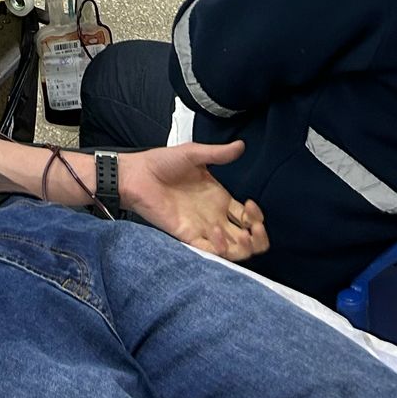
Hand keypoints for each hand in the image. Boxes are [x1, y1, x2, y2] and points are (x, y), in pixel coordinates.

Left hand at [118, 141, 267, 260]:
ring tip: (243, 236)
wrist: (137, 173)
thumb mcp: (194, 153)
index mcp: (219, 198)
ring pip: (233, 250)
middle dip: (258, 238)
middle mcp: (214, 216)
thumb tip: (241, 146)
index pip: (248, 217)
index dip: (257, 216)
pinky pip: (209, 252)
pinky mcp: (187, 235)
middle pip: (247, 238)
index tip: (251, 204)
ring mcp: (202, 228)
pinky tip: (216, 233)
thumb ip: (218, 153)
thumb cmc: (162, 162)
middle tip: (254, 228)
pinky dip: (219, 248)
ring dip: (244, 247)